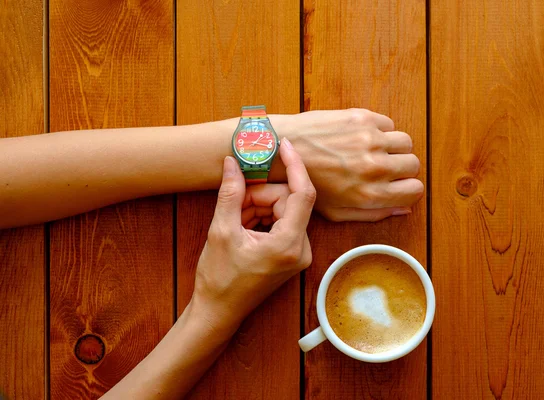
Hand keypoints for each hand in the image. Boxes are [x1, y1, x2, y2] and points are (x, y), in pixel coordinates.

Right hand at [192, 138, 315, 327]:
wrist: (219, 311)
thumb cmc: (219, 278)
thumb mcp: (221, 231)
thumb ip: (230, 194)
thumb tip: (231, 163)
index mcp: (288, 244)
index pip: (302, 193)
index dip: (295, 166)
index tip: (284, 146)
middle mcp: (301, 249)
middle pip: (289, 201)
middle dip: (260, 196)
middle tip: (235, 202)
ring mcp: (299, 252)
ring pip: (285, 210)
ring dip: (259, 207)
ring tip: (235, 221)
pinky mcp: (293, 254)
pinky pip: (283, 222)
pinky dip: (263, 218)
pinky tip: (243, 227)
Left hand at [270, 108, 422, 221]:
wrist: (279, 149)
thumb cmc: (305, 182)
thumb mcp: (337, 211)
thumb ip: (374, 213)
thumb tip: (406, 208)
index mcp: (370, 194)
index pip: (415, 190)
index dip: (408, 188)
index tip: (398, 185)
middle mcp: (375, 167)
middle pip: (414, 165)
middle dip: (403, 168)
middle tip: (385, 167)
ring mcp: (370, 140)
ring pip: (405, 142)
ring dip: (395, 147)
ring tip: (375, 151)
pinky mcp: (362, 118)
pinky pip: (389, 123)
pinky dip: (381, 130)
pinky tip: (362, 136)